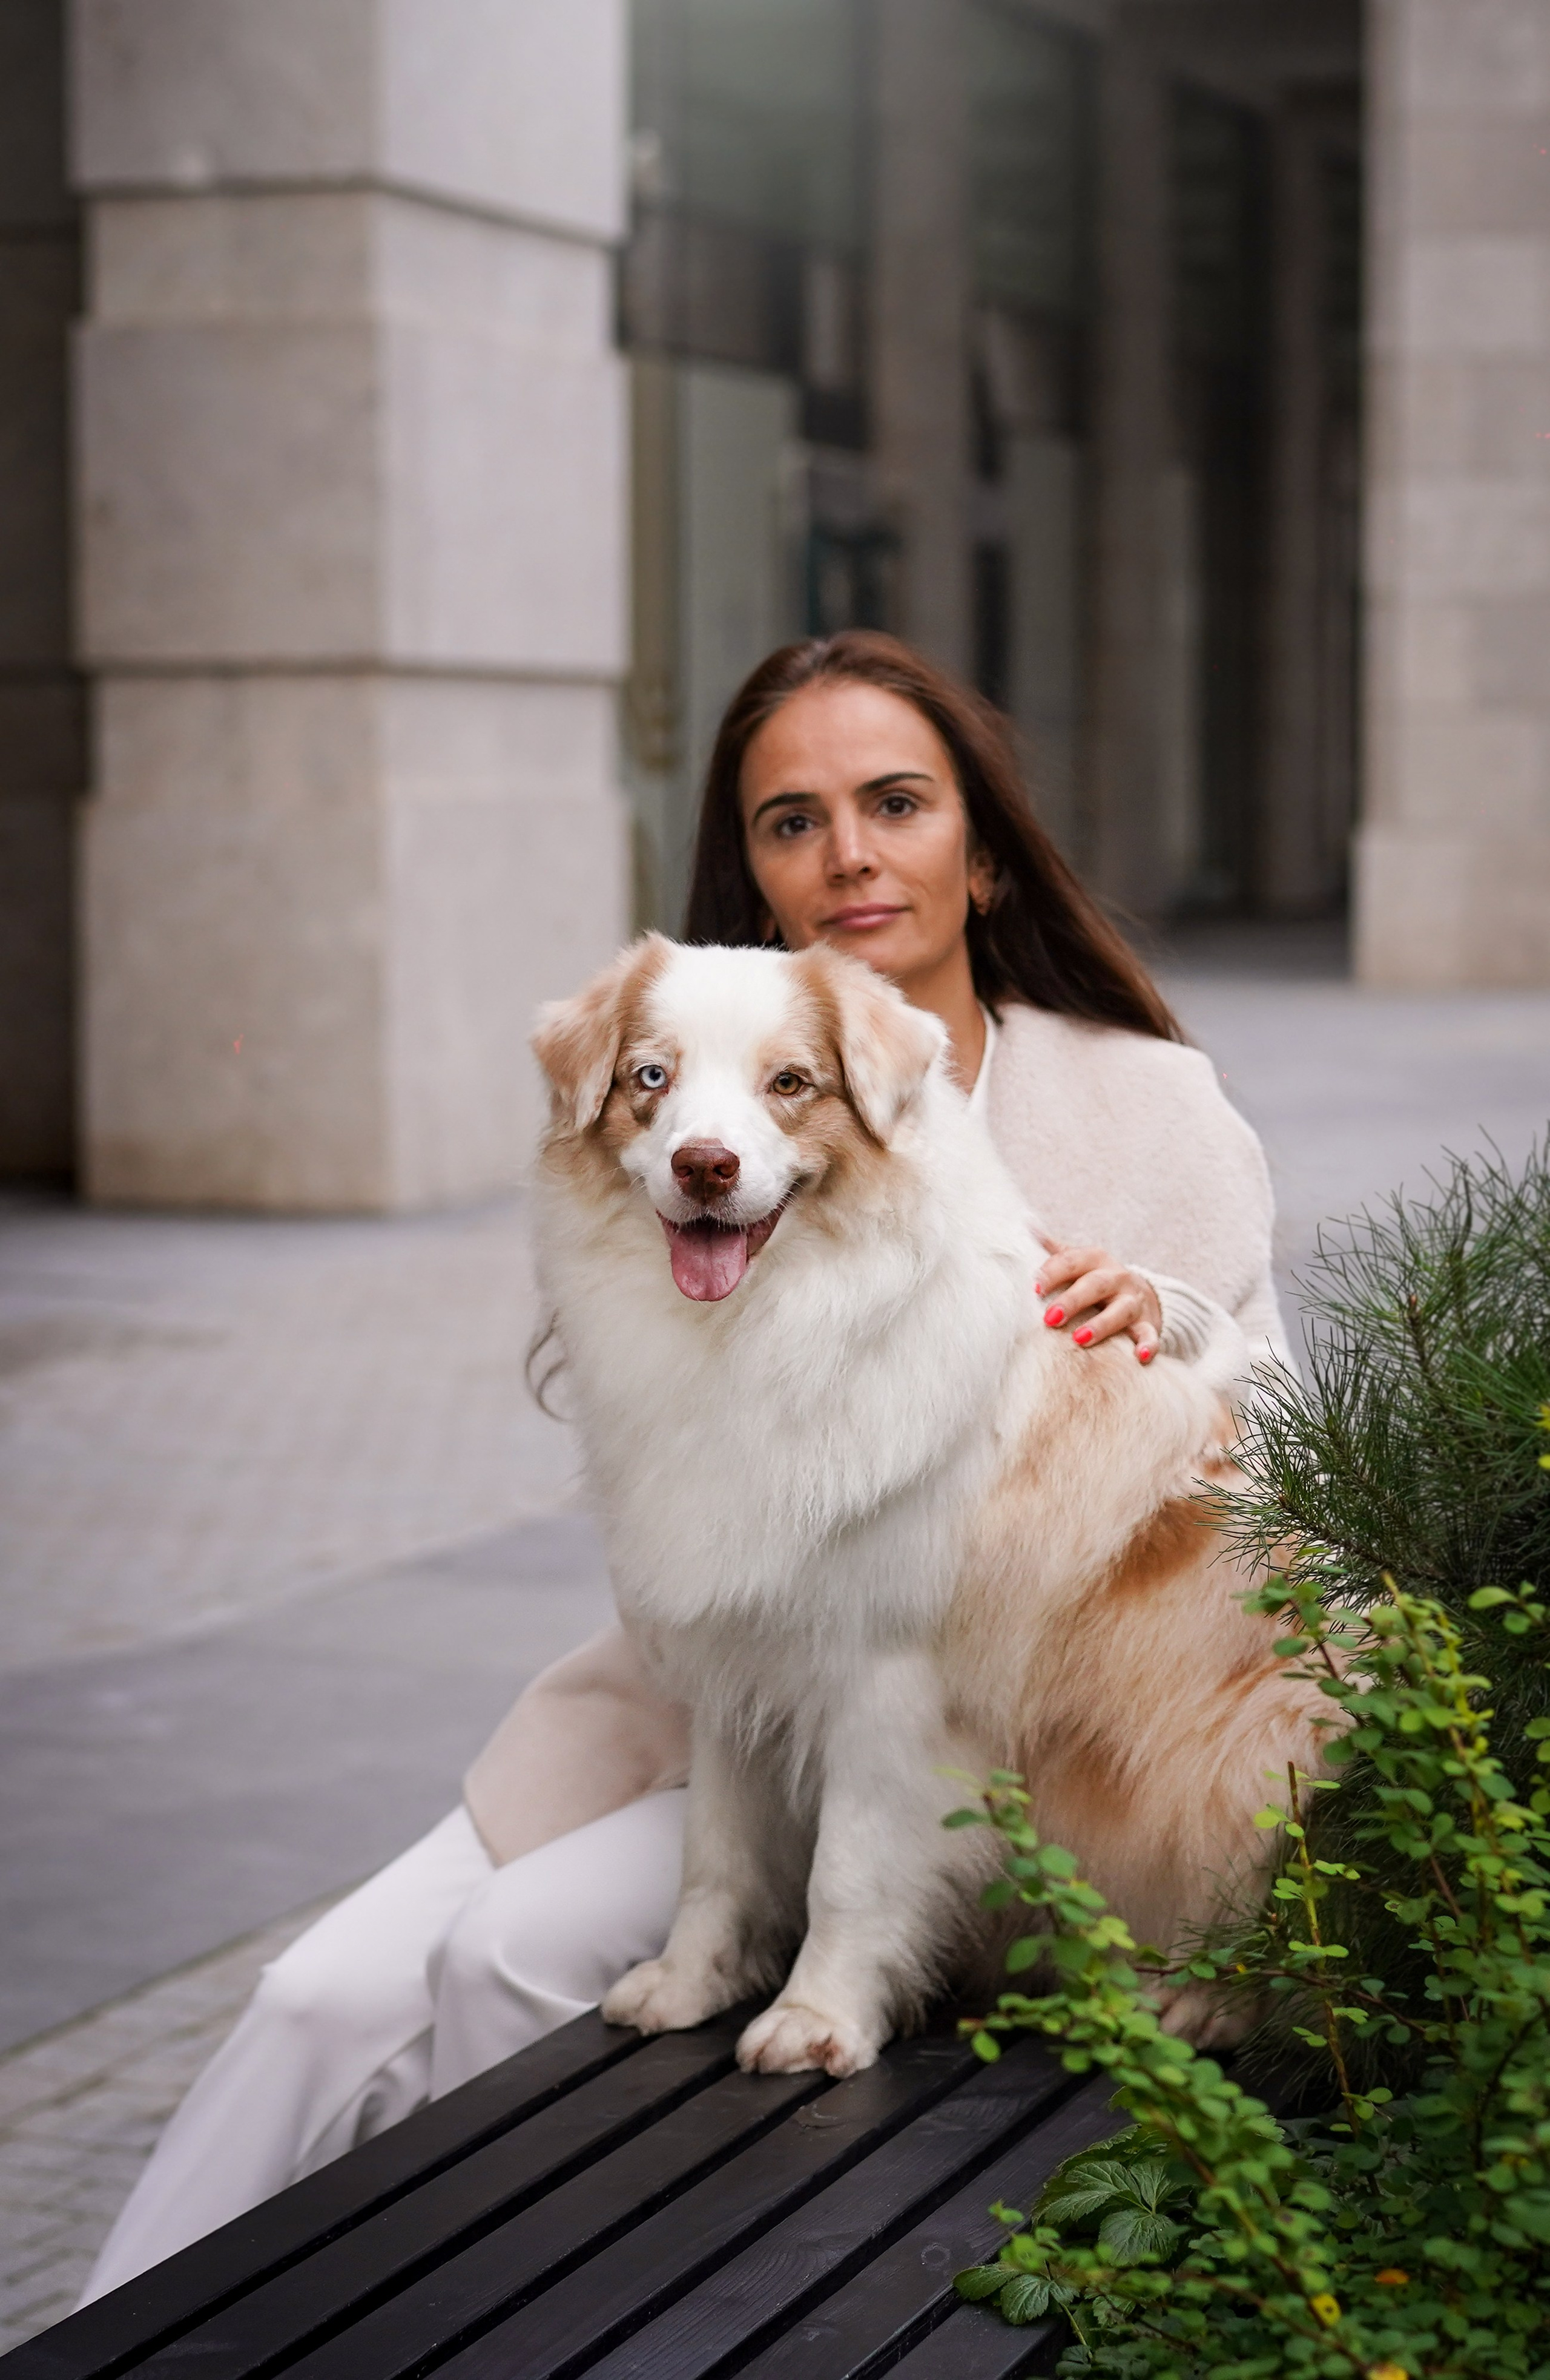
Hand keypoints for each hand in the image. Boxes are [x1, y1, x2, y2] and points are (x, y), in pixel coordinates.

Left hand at [1035, 1242, 1161, 1362]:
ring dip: (1101, 1325)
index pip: (1072, 1261)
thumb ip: (1055, 1251)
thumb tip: (1025, 1226)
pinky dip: (1148, 1344)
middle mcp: (1117, 1277)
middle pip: (1095, 1285)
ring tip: (1080, 1339)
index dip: (1052, 1273)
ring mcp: (1134, 1300)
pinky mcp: (1149, 1323)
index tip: (1033, 1288)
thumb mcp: (1079, 1261)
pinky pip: (1150, 1334)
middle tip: (1050, 1318)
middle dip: (1072, 1301)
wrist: (1142, 1294)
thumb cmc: (1097, 1279)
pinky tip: (1140, 1357)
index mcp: (1095, 1259)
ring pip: (1121, 1310)